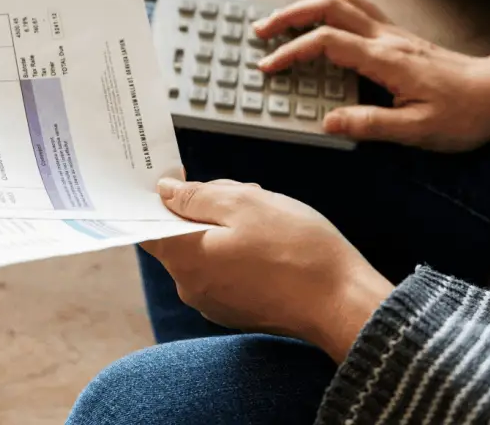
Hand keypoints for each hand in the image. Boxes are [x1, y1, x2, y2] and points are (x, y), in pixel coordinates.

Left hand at [143, 177, 391, 361]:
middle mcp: (192, 287)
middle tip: (246, 192)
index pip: (146, 226)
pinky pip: (227, 270)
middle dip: (207, 207)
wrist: (343, 303)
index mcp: (185, 259)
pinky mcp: (239, 310)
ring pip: (208, 250)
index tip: (178, 178)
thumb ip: (197, 195)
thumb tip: (165, 192)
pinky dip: (242, 251)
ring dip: (229, 227)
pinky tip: (274, 241)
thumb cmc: (297, 250)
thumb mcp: (245, 203)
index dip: (158, 200)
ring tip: (268, 216)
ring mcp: (215, 303)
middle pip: (181, 235)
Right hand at [254, 0, 489, 151]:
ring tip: (281, 19)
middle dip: (289, 15)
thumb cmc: (467, 116)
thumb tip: (327, 121)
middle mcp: (388, 39)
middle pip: (330, 7)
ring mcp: (395, 33)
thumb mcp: (420, 131)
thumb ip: (372, 125)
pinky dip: (331, 6)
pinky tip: (320, 18)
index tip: (268, 68)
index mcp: (388, 60)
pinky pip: (359, 9)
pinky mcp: (400, 37)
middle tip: (260, 31)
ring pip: (344, 1)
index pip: (328, 43)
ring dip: (308, 5)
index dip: (293, 52)